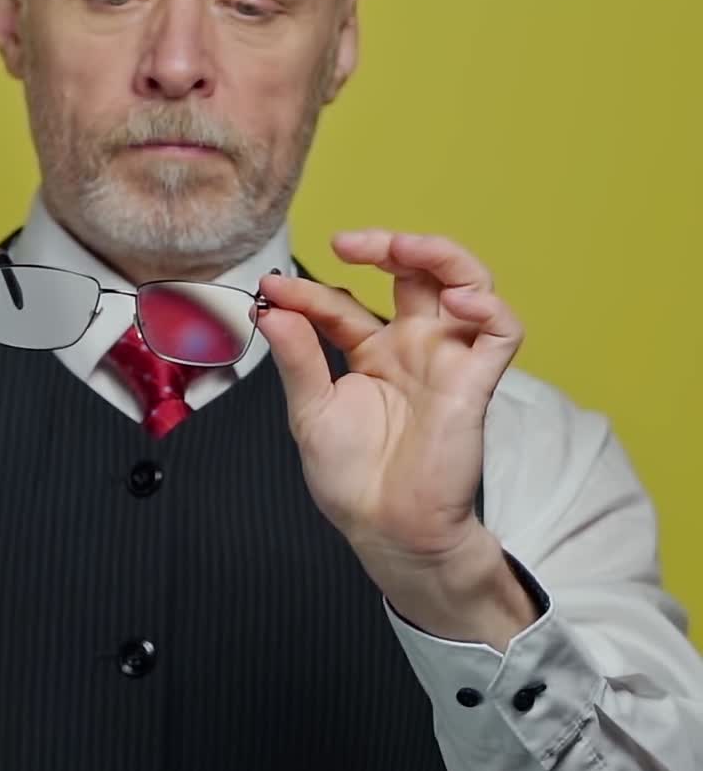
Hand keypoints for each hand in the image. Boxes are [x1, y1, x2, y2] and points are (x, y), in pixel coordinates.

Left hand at [256, 231, 535, 645]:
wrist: (385, 528)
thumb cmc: (351, 477)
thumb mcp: (310, 410)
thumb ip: (297, 358)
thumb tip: (270, 309)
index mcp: (371, 351)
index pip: (343, 302)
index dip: (309, 292)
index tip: (272, 289)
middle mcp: (413, 347)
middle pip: (415, 273)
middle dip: (388, 245)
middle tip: (348, 242)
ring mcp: (446, 360)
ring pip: (465, 284)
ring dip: (439, 255)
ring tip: (404, 246)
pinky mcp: (475, 382)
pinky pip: (501, 332)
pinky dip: (488, 307)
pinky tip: (457, 299)